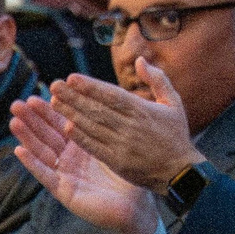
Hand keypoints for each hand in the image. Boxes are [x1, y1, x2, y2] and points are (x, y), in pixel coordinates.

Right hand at [11, 94, 155, 233]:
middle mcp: (69, 158)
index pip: (62, 122)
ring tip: (14, 121)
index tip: (42, 91)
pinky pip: (46, 176)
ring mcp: (65, 174)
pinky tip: (19, 150)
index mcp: (82, 144)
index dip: (50, 108)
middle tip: (17, 104)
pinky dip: (32, 163)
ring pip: (42, 152)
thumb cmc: (132, 175)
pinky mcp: (64, 192)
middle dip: (31, 119)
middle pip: (46, 135)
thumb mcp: (117, 143)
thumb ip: (109, 122)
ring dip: (26, 137)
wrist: (138, 207)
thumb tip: (106, 94)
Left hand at [50, 63, 198, 190]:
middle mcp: (130, 126)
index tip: (71, 78)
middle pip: (97, 109)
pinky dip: (81, 138)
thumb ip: (157, 79)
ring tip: (54, 103)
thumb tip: (139, 61)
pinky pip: (95, 147)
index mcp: (142, 110)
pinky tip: (66, 128)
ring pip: (93, 126)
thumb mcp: (174, 103)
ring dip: (72, 113)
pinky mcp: (118, 162)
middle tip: (54, 86)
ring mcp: (123, 145)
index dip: (90, 86)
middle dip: (74, 97)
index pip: (111, 95)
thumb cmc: (176, 135)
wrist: (180, 172)